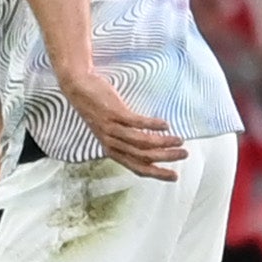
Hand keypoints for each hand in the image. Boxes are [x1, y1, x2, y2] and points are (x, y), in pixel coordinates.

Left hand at [63, 69, 184, 182]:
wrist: (78, 87)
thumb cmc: (97, 107)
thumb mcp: (110, 129)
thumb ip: (126, 139)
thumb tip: (151, 146)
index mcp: (111, 150)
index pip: (137, 168)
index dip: (156, 173)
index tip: (174, 175)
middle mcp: (111, 142)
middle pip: (142, 157)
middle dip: (165, 158)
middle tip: (183, 155)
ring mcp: (112, 128)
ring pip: (141, 142)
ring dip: (163, 143)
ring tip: (179, 140)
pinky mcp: (113, 113)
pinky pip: (136, 123)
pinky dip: (153, 125)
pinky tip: (165, 125)